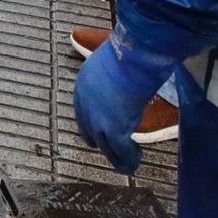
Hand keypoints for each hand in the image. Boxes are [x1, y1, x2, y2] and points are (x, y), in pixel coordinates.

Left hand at [73, 38, 163, 174]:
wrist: (131, 58)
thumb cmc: (127, 55)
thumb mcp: (110, 65)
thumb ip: (112, 78)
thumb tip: (125, 79)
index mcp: (82, 88)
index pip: (84, 113)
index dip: (95, 124)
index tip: (105, 130)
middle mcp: (85, 106)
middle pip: (90, 133)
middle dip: (103, 142)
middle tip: (116, 149)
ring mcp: (98, 120)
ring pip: (105, 147)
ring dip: (117, 156)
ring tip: (128, 162)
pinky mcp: (114, 130)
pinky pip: (121, 151)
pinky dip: (128, 159)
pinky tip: (135, 161)